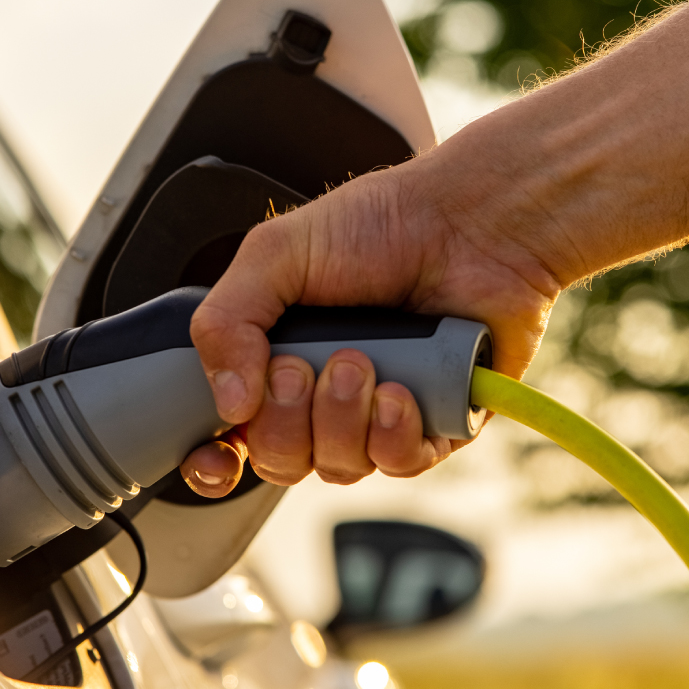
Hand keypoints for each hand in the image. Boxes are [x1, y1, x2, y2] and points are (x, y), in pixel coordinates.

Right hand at [178, 152, 564, 494]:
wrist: (472, 221)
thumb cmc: (382, 223)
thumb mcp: (276, 253)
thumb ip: (226, 320)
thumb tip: (228, 404)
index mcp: (277, 356)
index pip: (233, 435)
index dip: (217, 459)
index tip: (216, 455)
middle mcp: (325, 394)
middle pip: (280, 460)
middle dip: (284, 422)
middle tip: (302, 367)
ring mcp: (380, 413)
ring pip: (339, 467)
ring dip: (341, 420)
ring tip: (361, 362)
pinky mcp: (437, 424)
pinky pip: (399, 464)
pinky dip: (392, 435)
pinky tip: (400, 391)